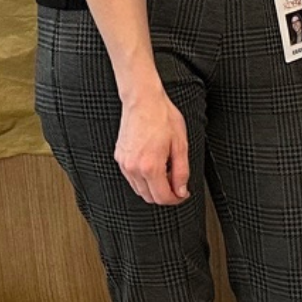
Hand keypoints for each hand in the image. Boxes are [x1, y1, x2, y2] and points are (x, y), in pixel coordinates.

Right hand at [114, 85, 189, 205]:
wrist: (143, 101)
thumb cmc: (162, 118)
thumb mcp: (180, 145)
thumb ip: (181, 172)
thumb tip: (181, 190)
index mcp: (150, 166)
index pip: (162, 197)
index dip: (176, 199)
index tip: (183, 194)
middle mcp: (133, 168)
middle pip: (149, 197)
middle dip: (165, 195)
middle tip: (177, 184)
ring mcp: (124, 163)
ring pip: (139, 190)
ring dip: (153, 188)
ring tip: (166, 171)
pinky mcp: (119, 157)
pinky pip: (131, 178)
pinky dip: (143, 179)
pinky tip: (154, 166)